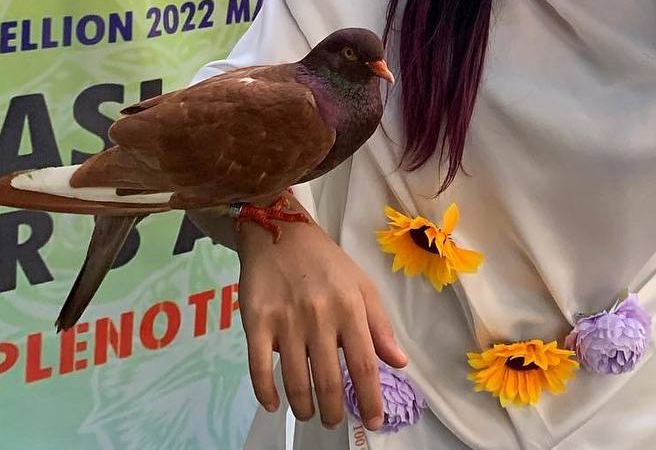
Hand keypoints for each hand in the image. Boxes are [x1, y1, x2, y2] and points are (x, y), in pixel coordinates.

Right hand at [237, 216, 406, 431]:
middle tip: (334, 421)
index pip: (364, 365)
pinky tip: (275, 404)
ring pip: (295, 381)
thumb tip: (399, 363)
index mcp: (350, 307)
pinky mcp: (256, 321)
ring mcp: (285, 320)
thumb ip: (380, 326)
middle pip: (329, 380)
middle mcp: (319, 316)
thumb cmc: (327, 263)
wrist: (280, 232)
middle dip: (334, 411)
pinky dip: (266, 394)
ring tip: (310, 413)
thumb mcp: (362, 286)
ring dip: (304, 407)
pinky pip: (259, 369)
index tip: (373, 422)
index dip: (370, 399)